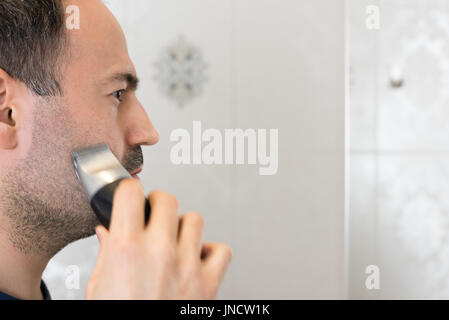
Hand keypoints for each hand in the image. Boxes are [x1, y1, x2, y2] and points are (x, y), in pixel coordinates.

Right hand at [85, 179, 231, 298]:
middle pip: (168, 200)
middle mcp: (159, 253)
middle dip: (158, 203)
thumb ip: (106, 254)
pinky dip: (212, 251)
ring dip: (183, 225)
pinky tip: (197, 257)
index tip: (130, 194)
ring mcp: (187, 266)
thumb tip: (107, 231)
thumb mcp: (98, 288)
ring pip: (195, 219)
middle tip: (153, 214)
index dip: (129, 190)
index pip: (131, 193)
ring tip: (174, 239)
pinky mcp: (208, 283)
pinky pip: (221, 250)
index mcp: (126, 250)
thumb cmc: (120, 318)